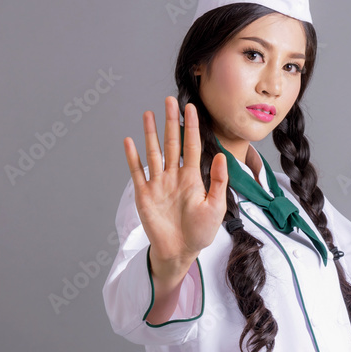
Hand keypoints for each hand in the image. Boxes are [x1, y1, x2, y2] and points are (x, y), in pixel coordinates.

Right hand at [123, 96, 228, 277]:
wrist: (180, 251)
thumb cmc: (200, 232)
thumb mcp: (216, 207)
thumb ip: (219, 182)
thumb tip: (221, 156)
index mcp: (193, 178)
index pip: (192, 146)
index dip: (192, 127)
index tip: (192, 107)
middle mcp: (174, 176)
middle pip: (172, 143)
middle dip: (171, 122)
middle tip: (170, 100)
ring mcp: (158, 184)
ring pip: (154, 153)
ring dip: (151, 134)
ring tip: (148, 113)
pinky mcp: (145, 195)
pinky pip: (137, 172)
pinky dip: (132, 157)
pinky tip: (130, 140)